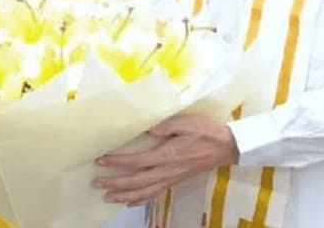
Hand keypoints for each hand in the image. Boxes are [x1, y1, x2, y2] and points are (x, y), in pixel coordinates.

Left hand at [92, 114, 238, 205]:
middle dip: (115, 183)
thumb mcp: (185, 122)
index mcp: (167, 156)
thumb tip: (143, 128)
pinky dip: (141, 199)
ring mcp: (171, 178)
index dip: (117, 162)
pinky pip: (156, 194)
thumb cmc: (206, 131)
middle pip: (136, 181)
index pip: (136, 161)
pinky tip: (130, 201)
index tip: (100, 161)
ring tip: (107, 197)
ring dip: (124, 195)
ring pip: (144, 192)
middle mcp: (167, 171)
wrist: (227, 147)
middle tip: (96, 183)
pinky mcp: (176, 181)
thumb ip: (163, 125)